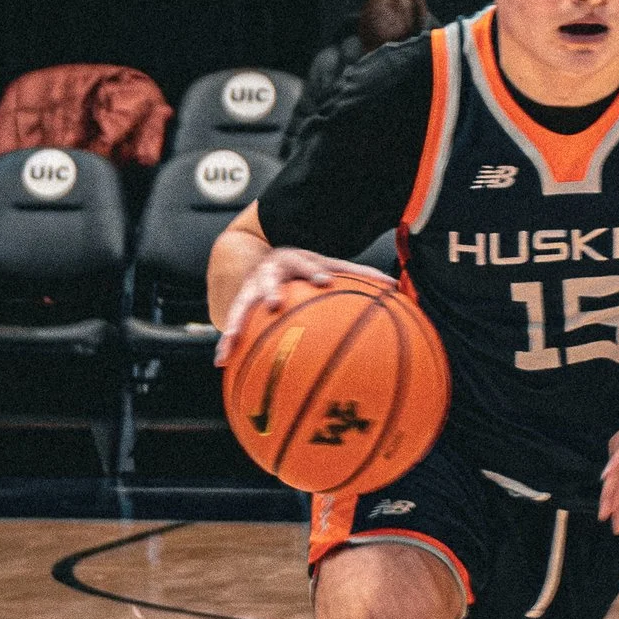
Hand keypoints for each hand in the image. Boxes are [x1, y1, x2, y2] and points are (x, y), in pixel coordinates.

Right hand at [214, 248, 386, 364]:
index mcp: (294, 262)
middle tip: (273, 303)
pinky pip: (230, 324)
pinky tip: (221, 362)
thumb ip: (359, 276)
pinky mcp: (238, 304)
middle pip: (267, 279)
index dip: (312, 271)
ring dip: (235, 322)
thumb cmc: (306, 268)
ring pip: (241, 304)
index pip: (305, 264)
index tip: (322, 281)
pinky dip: (226, 343)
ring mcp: (251, 288)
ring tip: (231, 340)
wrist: (263, 256)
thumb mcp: (328, 265)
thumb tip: (396, 286)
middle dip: (269, 290)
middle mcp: (269, 273)